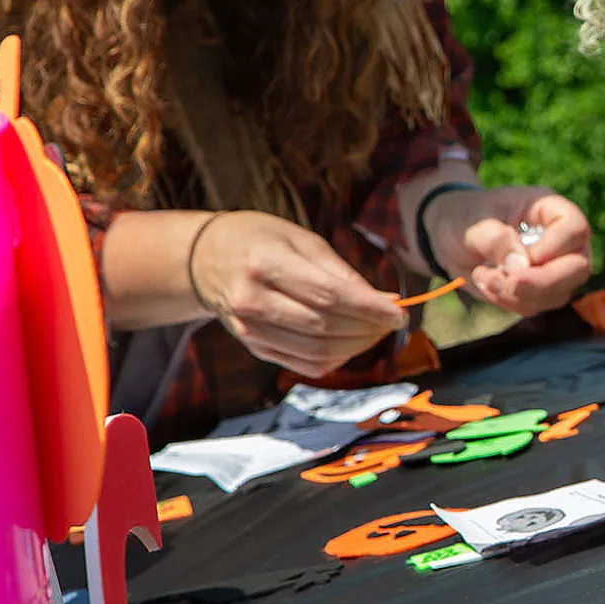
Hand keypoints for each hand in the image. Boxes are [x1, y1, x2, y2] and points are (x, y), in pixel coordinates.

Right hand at [189, 210, 404, 376]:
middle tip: (392, 320)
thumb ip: (343, 273)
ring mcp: (249, 329)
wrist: (205, 259)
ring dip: (357, 346)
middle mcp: (252, 300)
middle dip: (368, 328)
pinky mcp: (254, 347)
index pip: (327, 295)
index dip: (368, 308)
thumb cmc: (260, 240)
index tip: (399, 312)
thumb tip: (385, 301)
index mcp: (264, 262)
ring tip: (376, 331)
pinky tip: (351, 343)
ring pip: (316, 352)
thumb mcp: (301, 239)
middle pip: (324, 327)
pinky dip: (336, 358)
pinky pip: (304, 364)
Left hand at [429, 187, 591, 314]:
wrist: (451, 236)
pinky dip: (510, 302)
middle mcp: (559, 238)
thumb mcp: (471, 223)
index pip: (575, 229)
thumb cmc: (464, 218)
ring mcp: (554, 266)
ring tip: (484, 277)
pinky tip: (488, 284)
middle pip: (578, 268)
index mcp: (547, 208)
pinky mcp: (541, 289)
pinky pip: (538, 305)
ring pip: (560, 293)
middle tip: (507, 283)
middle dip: (541, 283)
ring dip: (519, 295)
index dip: (552, 248)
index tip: (518, 255)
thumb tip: (521, 266)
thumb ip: (494, 239)